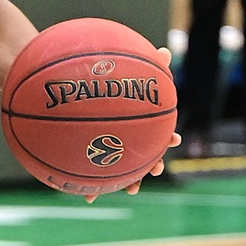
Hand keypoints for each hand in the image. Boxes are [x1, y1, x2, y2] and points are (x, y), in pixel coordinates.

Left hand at [89, 50, 179, 201]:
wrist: (71, 90)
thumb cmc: (104, 81)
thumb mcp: (125, 70)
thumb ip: (143, 63)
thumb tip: (164, 51)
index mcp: (137, 121)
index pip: (157, 128)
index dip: (167, 134)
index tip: (175, 138)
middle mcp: (128, 137)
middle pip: (145, 153)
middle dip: (152, 163)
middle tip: (157, 168)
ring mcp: (111, 148)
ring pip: (123, 169)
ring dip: (128, 180)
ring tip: (129, 189)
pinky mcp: (91, 158)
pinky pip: (93, 174)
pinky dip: (92, 185)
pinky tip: (88, 194)